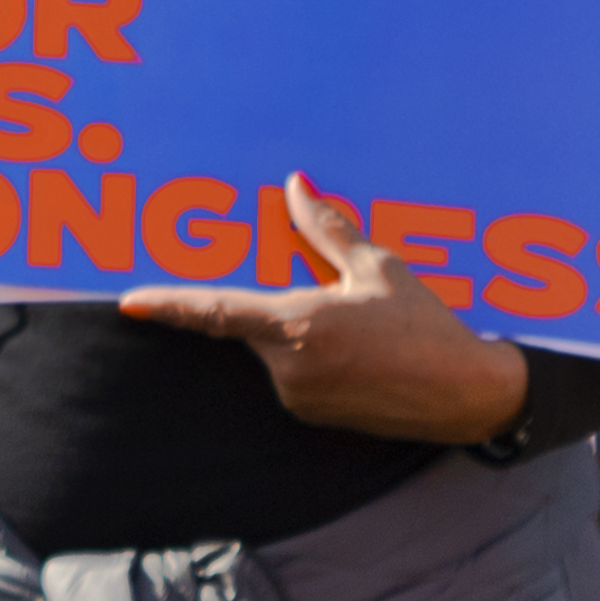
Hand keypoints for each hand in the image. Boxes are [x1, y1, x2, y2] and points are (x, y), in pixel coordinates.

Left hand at [123, 181, 533, 442]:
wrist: (469, 395)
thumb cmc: (426, 327)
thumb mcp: (379, 268)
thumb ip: (327, 229)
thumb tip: (295, 186)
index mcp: (300, 327)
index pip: (219, 313)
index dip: (172, 306)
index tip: (130, 303)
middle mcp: (290, 369)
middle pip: (253, 326)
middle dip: (275, 305)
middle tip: (330, 298)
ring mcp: (300, 397)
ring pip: (276, 350)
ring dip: (299, 330)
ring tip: (362, 327)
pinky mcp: (314, 414)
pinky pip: (295, 373)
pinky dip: (313, 354)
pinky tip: (360, 349)